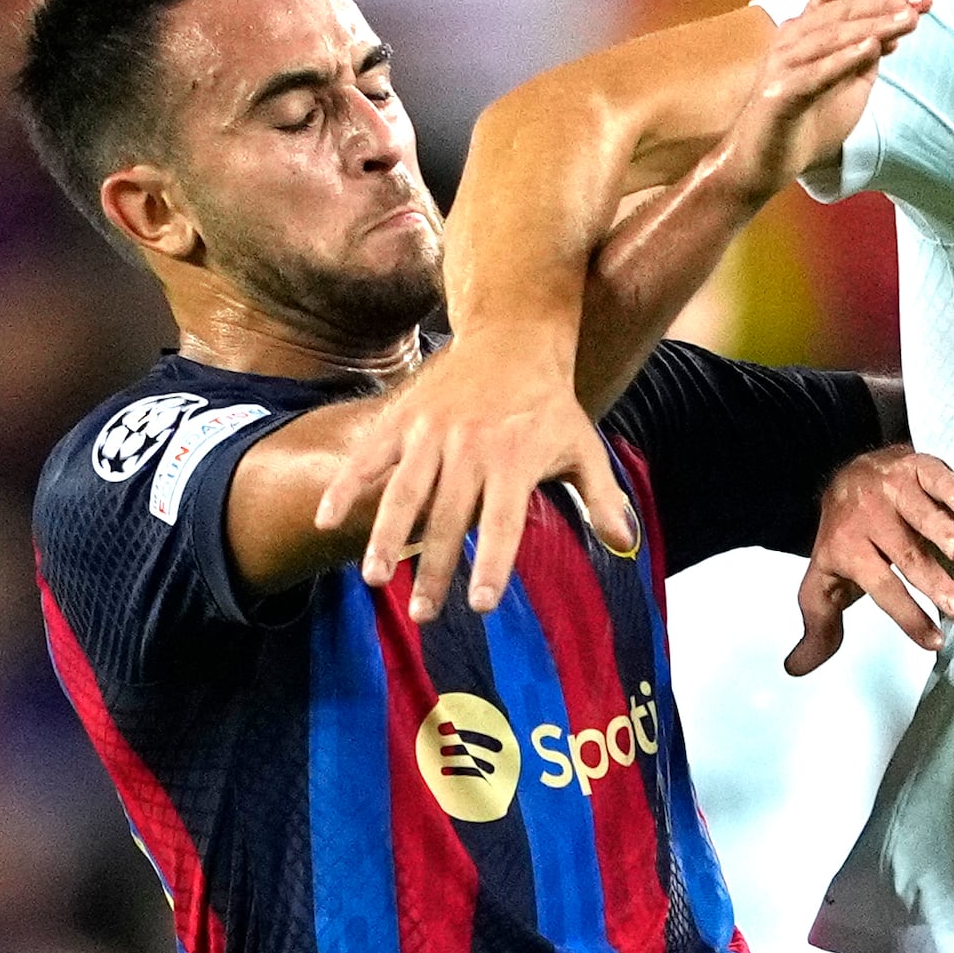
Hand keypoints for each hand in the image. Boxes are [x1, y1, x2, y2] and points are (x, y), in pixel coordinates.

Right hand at [315, 330, 628, 624]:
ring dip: (385, 536)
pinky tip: (327, 519)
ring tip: (374, 578)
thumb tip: (626, 542)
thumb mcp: (584, 447)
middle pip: (448, 518)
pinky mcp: (403, 418)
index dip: (492, 563)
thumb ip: (602, 497)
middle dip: (433, 568)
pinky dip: (347, 485)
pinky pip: (370, 455)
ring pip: (404, 491)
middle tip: (424, 614)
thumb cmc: (550, 406)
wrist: (511, 338)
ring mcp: (432, 432)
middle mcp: (471, 448)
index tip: (481, 604)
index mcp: (515, 461)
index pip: (503, 523)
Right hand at [707, 0, 929, 198]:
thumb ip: (872, 52)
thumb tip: (901, 24)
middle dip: (887, 1)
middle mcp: (795, 34)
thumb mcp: (854, 80)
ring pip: (833, 33)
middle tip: (923, 0)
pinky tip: (871, 49)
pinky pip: (815, 72)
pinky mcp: (781, 93)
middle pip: (844, 3)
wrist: (767, 161)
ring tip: (909, 20)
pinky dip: (843, 59)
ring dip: (875, 25)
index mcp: (813, 24)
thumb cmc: (810, 117)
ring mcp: (784, 61)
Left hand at [792, 447, 953, 672]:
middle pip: (905, 554)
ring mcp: (894, 490)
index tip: (935, 641)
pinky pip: (933, 475)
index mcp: (848, 549)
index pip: (880, 587)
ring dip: (941, 530)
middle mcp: (870, 519)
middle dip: (932, 581)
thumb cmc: (845, 540)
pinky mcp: (915, 466)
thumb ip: (819, 627)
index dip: (906, 615)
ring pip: (919, 513)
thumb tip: (795, 668)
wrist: (848, 475)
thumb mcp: (824, 583)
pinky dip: (950, 487)